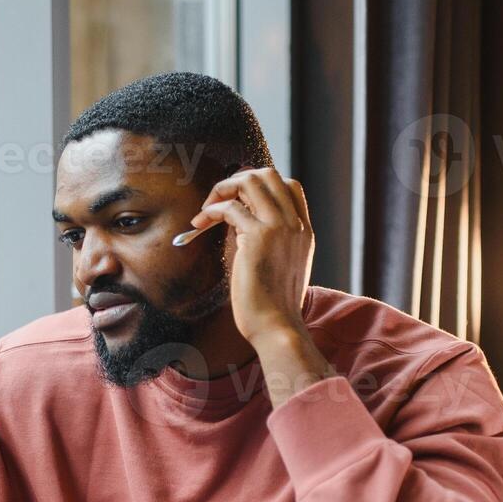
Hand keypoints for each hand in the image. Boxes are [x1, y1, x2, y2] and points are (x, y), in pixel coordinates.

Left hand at [188, 168, 314, 344]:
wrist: (276, 326)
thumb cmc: (271, 305)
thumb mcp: (279, 265)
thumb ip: (269, 240)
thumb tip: (239, 220)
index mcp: (304, 230)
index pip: (289, 185)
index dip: (259, 185)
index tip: (237, 200)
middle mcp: (295, 223)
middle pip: (268, 174)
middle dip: (238, 179)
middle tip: (218, 200)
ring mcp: (280, 227)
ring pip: (250, 181)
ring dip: (222, 189)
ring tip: (205, 211)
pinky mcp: (258, 237)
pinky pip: (230, 207)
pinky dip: (210, 211)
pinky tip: (198, 225)